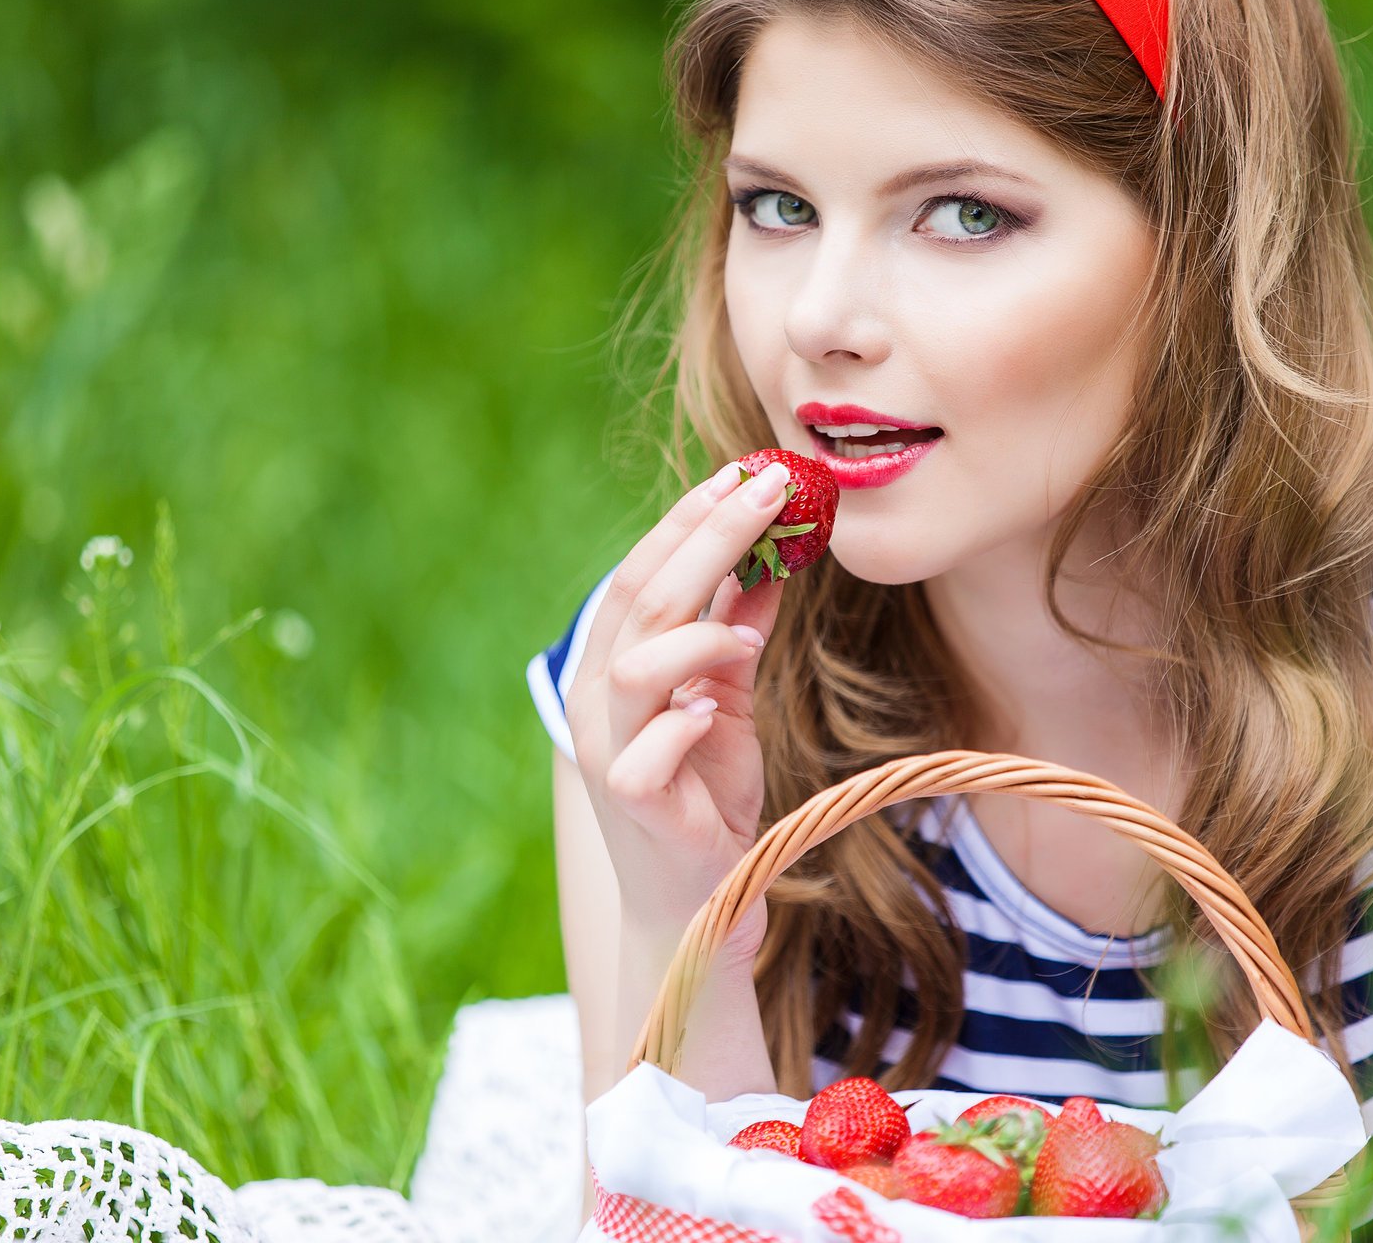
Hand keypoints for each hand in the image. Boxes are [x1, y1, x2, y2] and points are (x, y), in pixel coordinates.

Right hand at [564, 459, 793, 959]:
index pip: (640, 573)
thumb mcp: (728, 697)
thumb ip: (737, 629)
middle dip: (708, 537)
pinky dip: (681, 722)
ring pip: (635, 665)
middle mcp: (597, 700)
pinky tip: (710, 713)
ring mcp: (609, 751)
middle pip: (643, 599)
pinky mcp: (635, 801)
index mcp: (613, 665)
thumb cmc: (706, 791)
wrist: (700, 898)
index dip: (690, 520)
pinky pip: (645, 751)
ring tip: (748, 636)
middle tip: (768, 491)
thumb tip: (774, 556)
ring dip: (699, 634)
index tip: (746, 474)